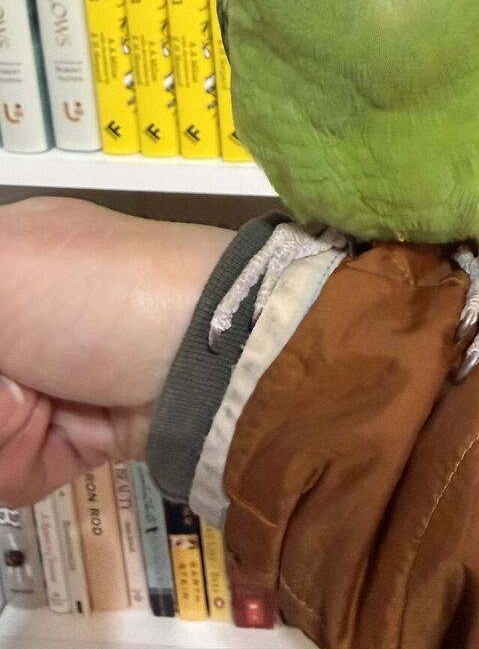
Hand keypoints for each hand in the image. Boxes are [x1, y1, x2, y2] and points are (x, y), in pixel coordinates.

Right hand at [0, 196, 229, 505]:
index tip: (4, 377)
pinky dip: (21, 460)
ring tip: (36, 404)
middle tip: (17, 387)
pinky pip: (5, 471)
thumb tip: (3, 389)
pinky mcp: (62, 437)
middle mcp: (15, 318)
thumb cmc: (96, 292)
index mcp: (3, 259)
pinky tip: (57, 431)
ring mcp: (34, 381)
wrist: (207, 361)